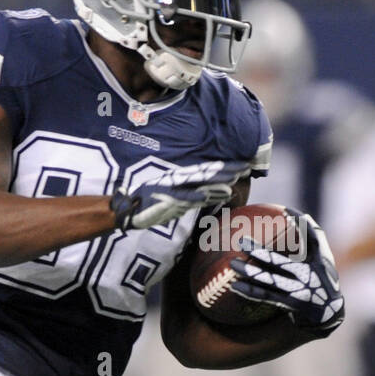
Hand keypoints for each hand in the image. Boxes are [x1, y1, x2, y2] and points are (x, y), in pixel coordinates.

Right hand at [110, 160, 248, 229]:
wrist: (127, 210)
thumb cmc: (148, 204)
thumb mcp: (173, 198)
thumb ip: (192, 198)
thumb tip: (213, 196)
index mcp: (181, 179)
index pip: (207, 172)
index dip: (226, 169)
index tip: (244, 165)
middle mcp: (179, 183)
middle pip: (207, 176)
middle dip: (227, 172)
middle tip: (247, 167)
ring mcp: (174, 191)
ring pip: (199, 186)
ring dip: (216, 182)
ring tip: (235, 178)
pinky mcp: (166, 201)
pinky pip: (184, 199)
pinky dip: (196, 196)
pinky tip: (206, 195)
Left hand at [228, 209, 344, 336]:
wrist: (329, 311)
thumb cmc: (321, 278)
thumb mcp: (323, 259)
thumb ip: (312, 239)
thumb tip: (297, 215)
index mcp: (319, 260)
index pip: (311, 238)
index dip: (300, 224)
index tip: (284, 212)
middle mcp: (309, 275)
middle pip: (280, 261)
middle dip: (259, 251)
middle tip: (240, 240)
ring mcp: (299, 291)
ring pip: (270, 280)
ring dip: (250, 272)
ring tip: (232, 264)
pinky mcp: (291, 304)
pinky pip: (267, 297)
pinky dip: (250, 291)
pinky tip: (234, 286)